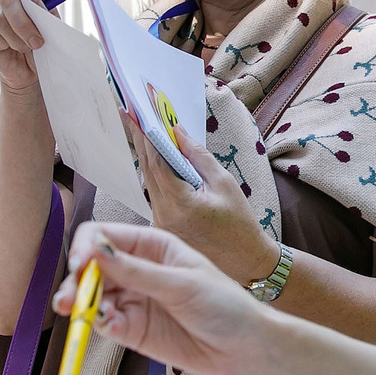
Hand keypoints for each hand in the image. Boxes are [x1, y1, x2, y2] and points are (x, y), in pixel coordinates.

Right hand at [56, 221, 275, 374]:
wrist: (245, 349)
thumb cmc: (225, 306)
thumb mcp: (183, 284)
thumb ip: (138, 271)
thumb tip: (96, 251)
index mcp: (152, 246)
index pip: (105, 235)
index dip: (87, 247)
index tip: (81, 265)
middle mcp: (137, 269)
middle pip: (92, 266)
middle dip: (76, 279)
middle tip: (67, 298)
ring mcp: (133, 300)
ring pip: (92, 295)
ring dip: (79, 302)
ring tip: (73, 311)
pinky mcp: (132, 329)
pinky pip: (105, 322)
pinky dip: (97, 322)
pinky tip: (104, 324)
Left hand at [132, 116, 276, 282]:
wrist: (244, 261)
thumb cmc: (240, 223)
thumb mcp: (224, 184)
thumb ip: (198, 156)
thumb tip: (177, 132)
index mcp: (181, 204)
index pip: (157, 163)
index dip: (147, 136)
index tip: (138, 113)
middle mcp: (163, 215)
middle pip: (146, 171)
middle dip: (139, 140)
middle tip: (131, 112)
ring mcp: (159, 224)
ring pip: (147, 183)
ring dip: (145, 156)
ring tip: (140, 128)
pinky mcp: (161, 228)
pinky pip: (154, 195)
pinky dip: (153, 174)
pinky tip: (153, 157)